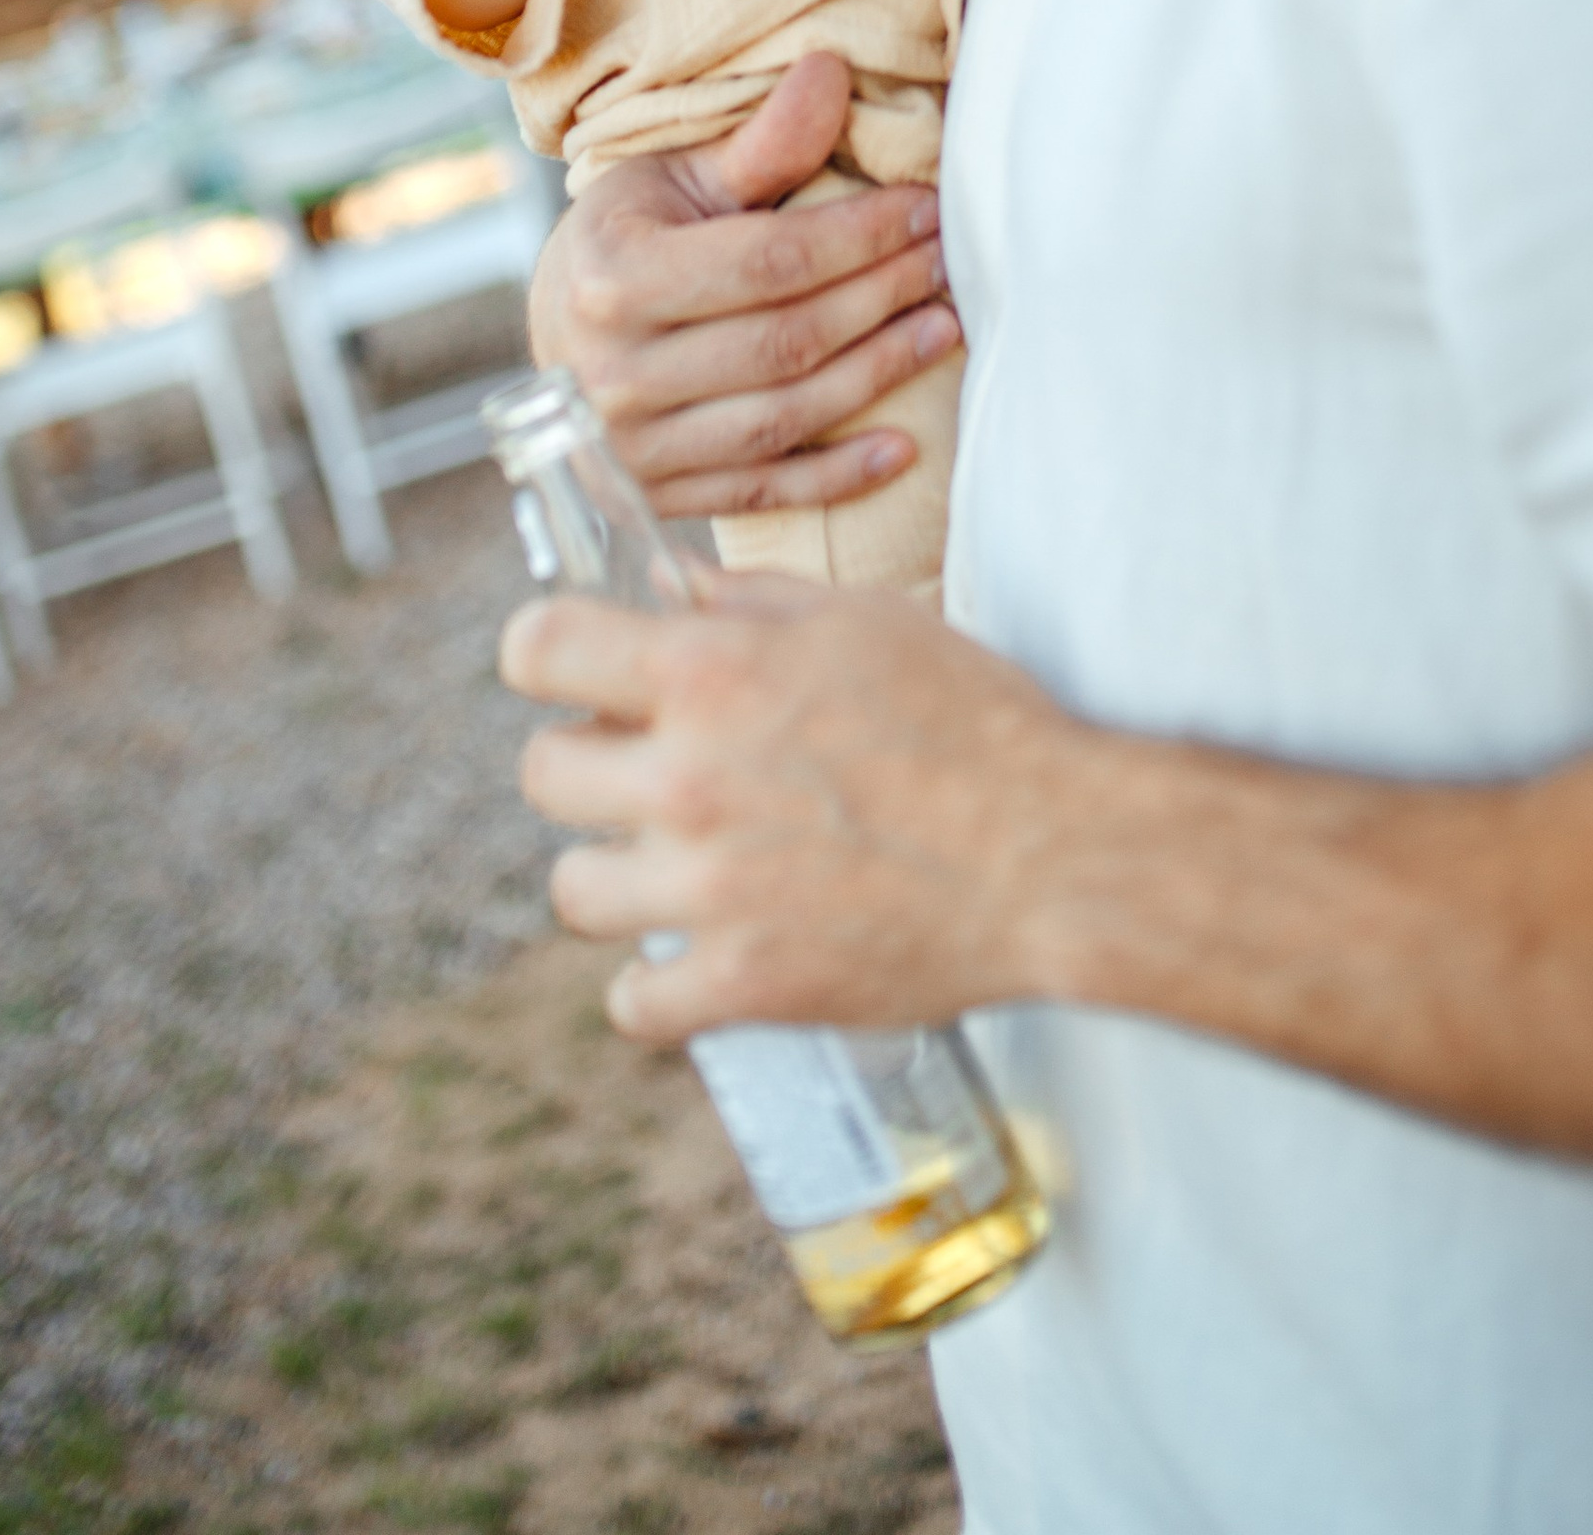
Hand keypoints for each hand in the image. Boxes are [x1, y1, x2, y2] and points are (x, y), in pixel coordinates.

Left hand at [500, 576, 1084, 1038]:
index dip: (546, 653)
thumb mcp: (863, 622)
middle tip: (647, 771)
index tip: (573, 670)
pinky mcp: (743, 984)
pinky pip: (633, 1000)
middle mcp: (688, 777)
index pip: (538, 647)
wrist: (1053, 853)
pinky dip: (657, 984)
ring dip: (617, 871)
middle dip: (588, 764)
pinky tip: (697, 955)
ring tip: (676, 864)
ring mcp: (708, 890)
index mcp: (712, 671)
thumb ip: (750, 602)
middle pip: (542, 773)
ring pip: (574, 889)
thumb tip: (671, 591)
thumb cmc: (973, 720)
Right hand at [530, 54, 961, 516]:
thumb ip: (760, 143)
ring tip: (943, 329)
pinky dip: (837, 478)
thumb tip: (830, 70)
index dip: (859, 236)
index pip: (768, 261)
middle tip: (946, 264)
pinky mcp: (660, 495)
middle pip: (784, 340)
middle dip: (882, 297)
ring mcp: (636, 446)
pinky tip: (902, 450)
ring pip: (783, 416)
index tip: (925, 211)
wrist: (562, 325)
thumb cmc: (631, 233)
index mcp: (614, 277)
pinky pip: (763, 491)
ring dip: (878, 374)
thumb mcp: (679, 177)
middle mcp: (616, 372)